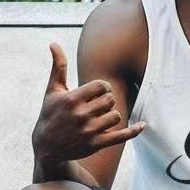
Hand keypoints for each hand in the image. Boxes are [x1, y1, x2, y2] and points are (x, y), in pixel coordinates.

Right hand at [31, 43, 145, 162]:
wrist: (47, 146)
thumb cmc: (50, 114)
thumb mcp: (52, 90)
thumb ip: (58, 67)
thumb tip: (54, 43)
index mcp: (72, 99)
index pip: (102, 86)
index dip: (104, 87)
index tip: (98, 92)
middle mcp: (81, 115)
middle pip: (110, 100)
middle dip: (107, 100)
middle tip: (97, 105)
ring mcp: (90, 131)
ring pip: (116, 116)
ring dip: (111, 114)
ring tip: (100, 116)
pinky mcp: (96, 144)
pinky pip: (121, 136)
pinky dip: (134, 131)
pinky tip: (143, 125)